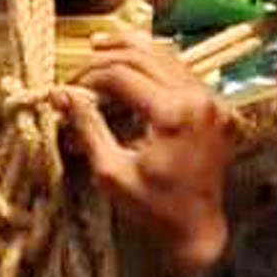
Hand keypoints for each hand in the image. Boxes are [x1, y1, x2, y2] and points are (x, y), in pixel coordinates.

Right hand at [55, 31, 235, 276]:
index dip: (89, 76)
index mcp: (173, 114)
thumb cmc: (153, 208)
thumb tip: (60, 94)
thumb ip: (88, 127)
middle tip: (79, 70)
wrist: (199, 230)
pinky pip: (181, 70)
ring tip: (99, 46)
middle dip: (105, 58)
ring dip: (130, 49)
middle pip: (143, 56)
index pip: (121, 74)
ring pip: (165, 55)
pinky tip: (133, 61)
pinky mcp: (216, 107)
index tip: (68, 87)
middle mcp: (197, 98)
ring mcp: (212, 101)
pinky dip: (154, 62)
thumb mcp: (111, 172)